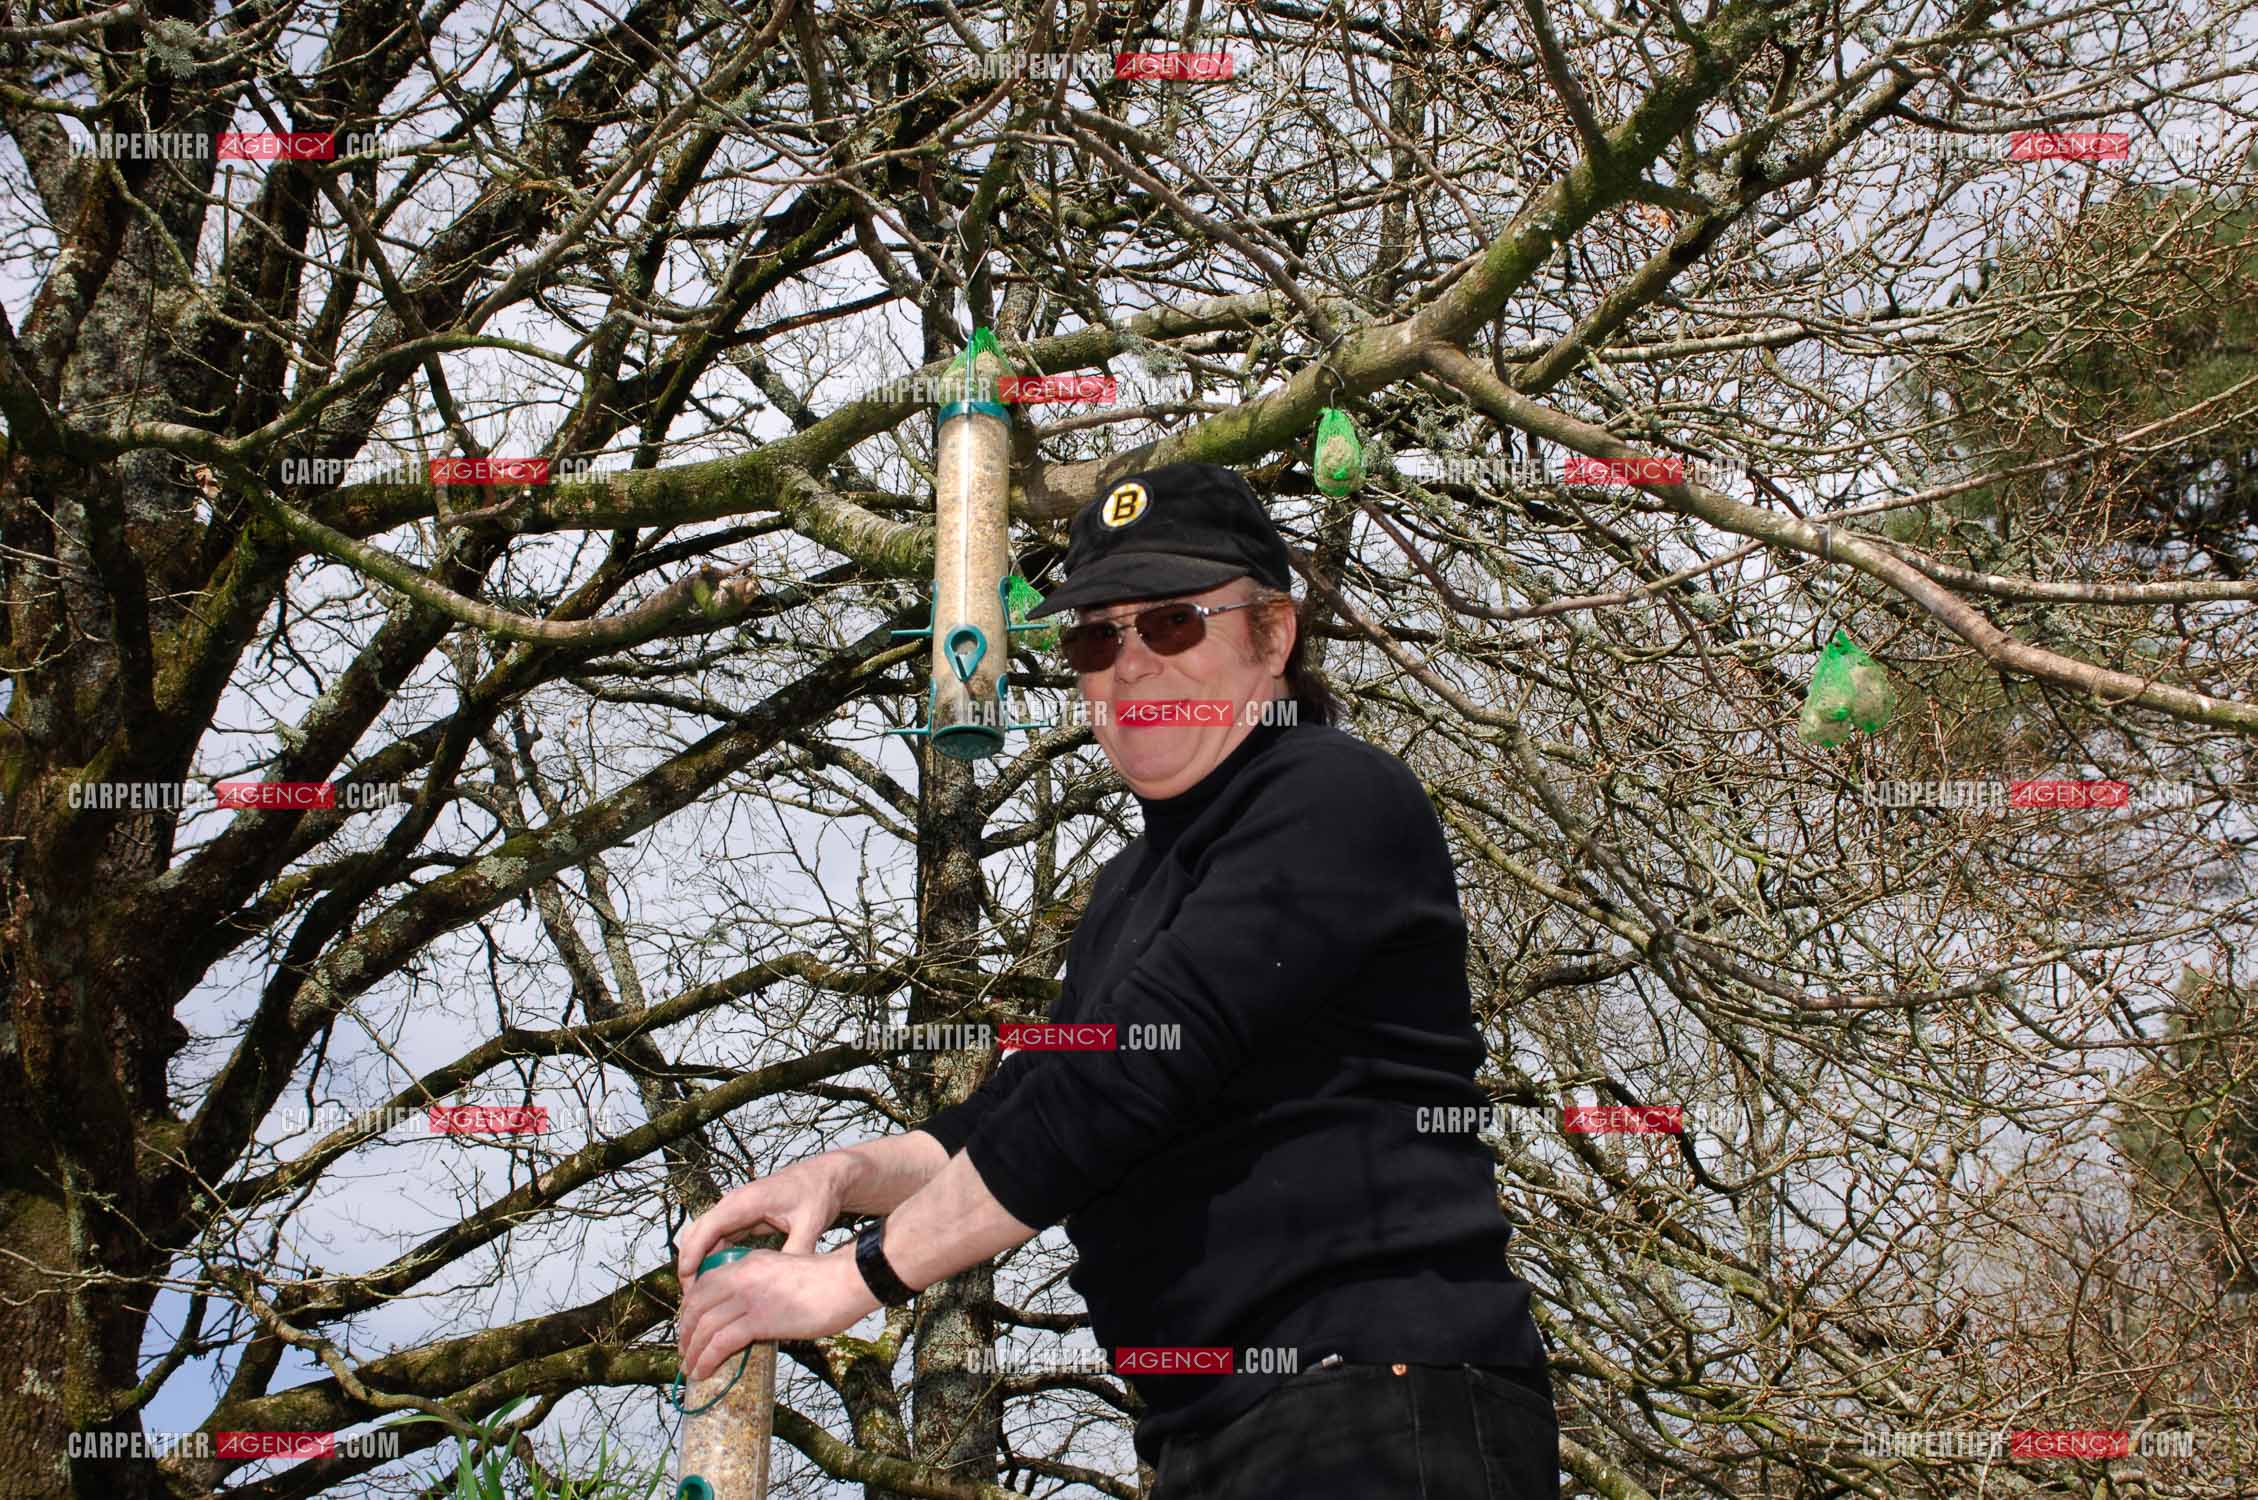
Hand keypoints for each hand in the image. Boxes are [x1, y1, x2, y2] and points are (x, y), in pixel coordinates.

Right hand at [676, 1155, 850, 1284]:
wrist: (826, 1176)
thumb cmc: (817, 1194)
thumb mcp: (810, 1224)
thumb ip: (796, 1251)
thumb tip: (786, 1283)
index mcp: (746, 1201)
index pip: (707, 1228)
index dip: (692, 1254)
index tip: (686, 1281)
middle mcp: (735, 1203)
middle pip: (698, 1233)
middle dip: (690, 1263)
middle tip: (691, 1297)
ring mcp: (736, 1210)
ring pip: (705, 1237)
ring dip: (700, 1262)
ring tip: (701, 1296)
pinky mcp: (742, 1217)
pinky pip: (719, 1239)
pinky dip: (713, 1258)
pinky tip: (719, 1281)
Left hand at [678, 1248, 880, 1380]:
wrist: (846, 1280)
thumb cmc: (825, 1282)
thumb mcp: (783, 1275)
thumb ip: (762, 1290)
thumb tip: (751, 1319)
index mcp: (747, 1263)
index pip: (705, 1284)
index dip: (690, 1309)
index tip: (690, 1328)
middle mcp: (742, 1276)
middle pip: (698, 1305)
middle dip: (686, 1332)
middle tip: (685, 1351)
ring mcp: (749, 1297)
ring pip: (705, 1326)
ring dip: (692, 1351)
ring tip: (691, 1368)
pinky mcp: (759, 1319)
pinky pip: (721, 1342)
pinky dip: (707, 1359)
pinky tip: (704, 1371)